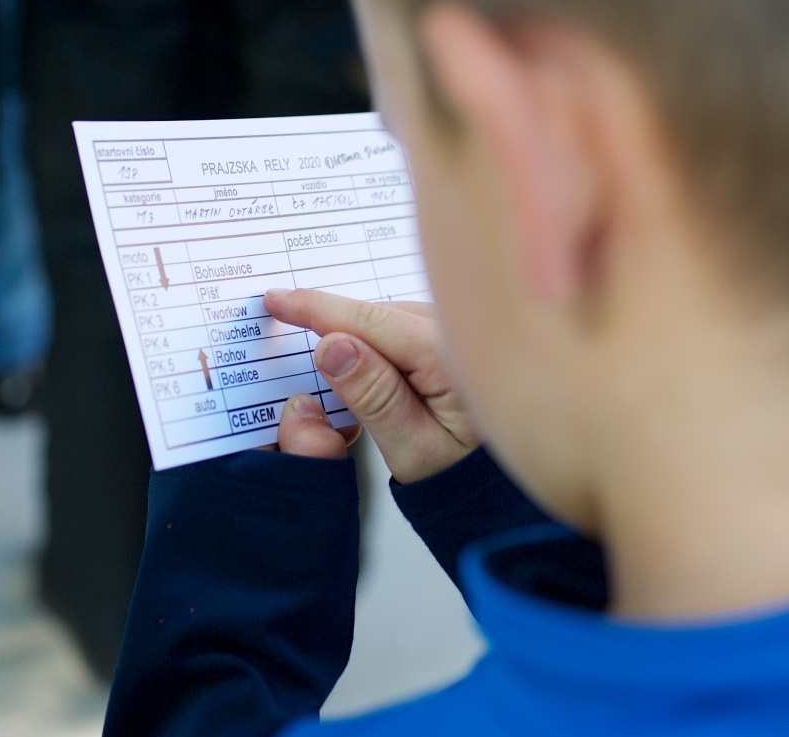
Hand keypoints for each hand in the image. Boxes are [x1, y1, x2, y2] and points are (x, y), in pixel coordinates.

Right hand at [265, 289, 479, 482]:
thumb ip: (373, 398)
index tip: (276, 299)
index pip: (370, 319)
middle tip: (287, 321)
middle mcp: (461, 333)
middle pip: (380, 314)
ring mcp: (462, 332)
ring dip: (360, 333)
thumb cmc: (466, 477)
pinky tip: (373, 366)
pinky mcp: (458, 340)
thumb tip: (331, 345)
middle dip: (335, 321)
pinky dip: (381, 337)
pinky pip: (407, 326)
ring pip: (392, 318)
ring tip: (344, 364)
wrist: (512, 488)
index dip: (317, 308)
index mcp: (450, 357)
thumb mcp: (414, 450)